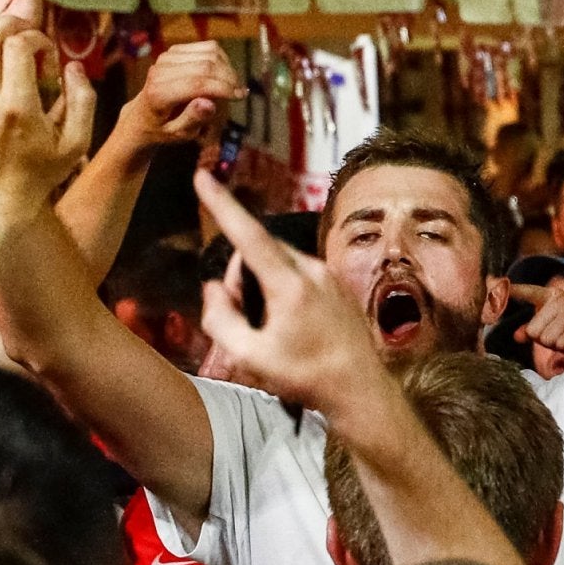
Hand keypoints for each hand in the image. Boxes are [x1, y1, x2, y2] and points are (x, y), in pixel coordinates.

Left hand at [0, 16, 93, 222]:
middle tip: (24, 32)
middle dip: (9, 24)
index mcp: (18, 107)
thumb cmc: (41, 171)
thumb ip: (83, 100)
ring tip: (1, 36)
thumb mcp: (78, 143)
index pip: (18, 46)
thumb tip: (73, 66)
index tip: (48, 54)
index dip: (37, 38)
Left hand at [121, 42, 241, 153]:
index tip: (241, 96)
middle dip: (229, 78)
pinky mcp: (174, 51)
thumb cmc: (163, 128)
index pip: (198, 83)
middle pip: (207, 65)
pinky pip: (207, 47)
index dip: (224, 88)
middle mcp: (160, 71)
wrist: (142, 115)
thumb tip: (209, 104)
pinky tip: (222, 74)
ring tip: (232, 85)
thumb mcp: (178, 134)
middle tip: (239, 92)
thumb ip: (193, 119)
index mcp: (159, 94)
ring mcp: (166, 58)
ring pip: (210, 53)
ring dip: (227, 68)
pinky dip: (221, 59)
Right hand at [191, 170, 382, 410]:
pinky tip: (284, 324)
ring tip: (264, 326)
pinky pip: (297, 272)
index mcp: (291, 283)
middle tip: (236, 314)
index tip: (203, 175)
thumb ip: (220, 318)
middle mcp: (313, 270)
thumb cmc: (303, 376)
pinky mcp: (337, 285)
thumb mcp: (248, 356)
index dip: (221, 204)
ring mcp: (329, 275)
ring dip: (258, 282)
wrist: (360, 389)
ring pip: (278, 262)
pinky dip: (278, 287)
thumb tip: (213, 287)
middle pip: (259, 251)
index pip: (248, 234)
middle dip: (238, 273)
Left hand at [510, 282, 563, 378]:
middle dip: (543, 339)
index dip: (509, 290)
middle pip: (534, 330)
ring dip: (555, 344)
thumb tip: (517, 336)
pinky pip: (561, 344)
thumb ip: (530, 329)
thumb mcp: (549, 325)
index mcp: (550, 296)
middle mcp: (561, 299)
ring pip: (546, 339)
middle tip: (558, 335)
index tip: (489, 281)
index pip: (527, 292)